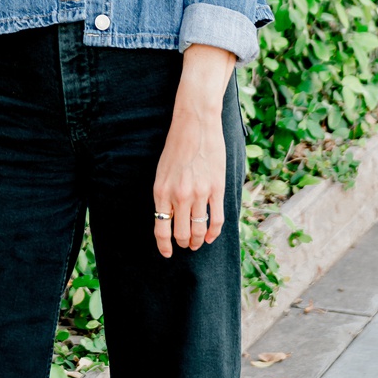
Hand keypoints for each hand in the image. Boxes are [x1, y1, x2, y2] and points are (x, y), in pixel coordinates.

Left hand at [152, 88, 225, 256]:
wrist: (195, 124)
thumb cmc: (176, 146)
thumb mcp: (162, 171)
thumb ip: (165, 195)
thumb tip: (168, 218)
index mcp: (161, 191)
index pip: (161, 228)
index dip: (164, 246)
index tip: (167, 254)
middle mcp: (179, 195)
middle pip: (181, 233)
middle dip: (182, 244)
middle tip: (185, 246)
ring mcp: (199, 193)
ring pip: (198, 230)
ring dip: (197, 241)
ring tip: (197, 243)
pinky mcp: (216, 188)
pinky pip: (216, 219)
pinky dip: (213, 232)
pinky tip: (210, 236)